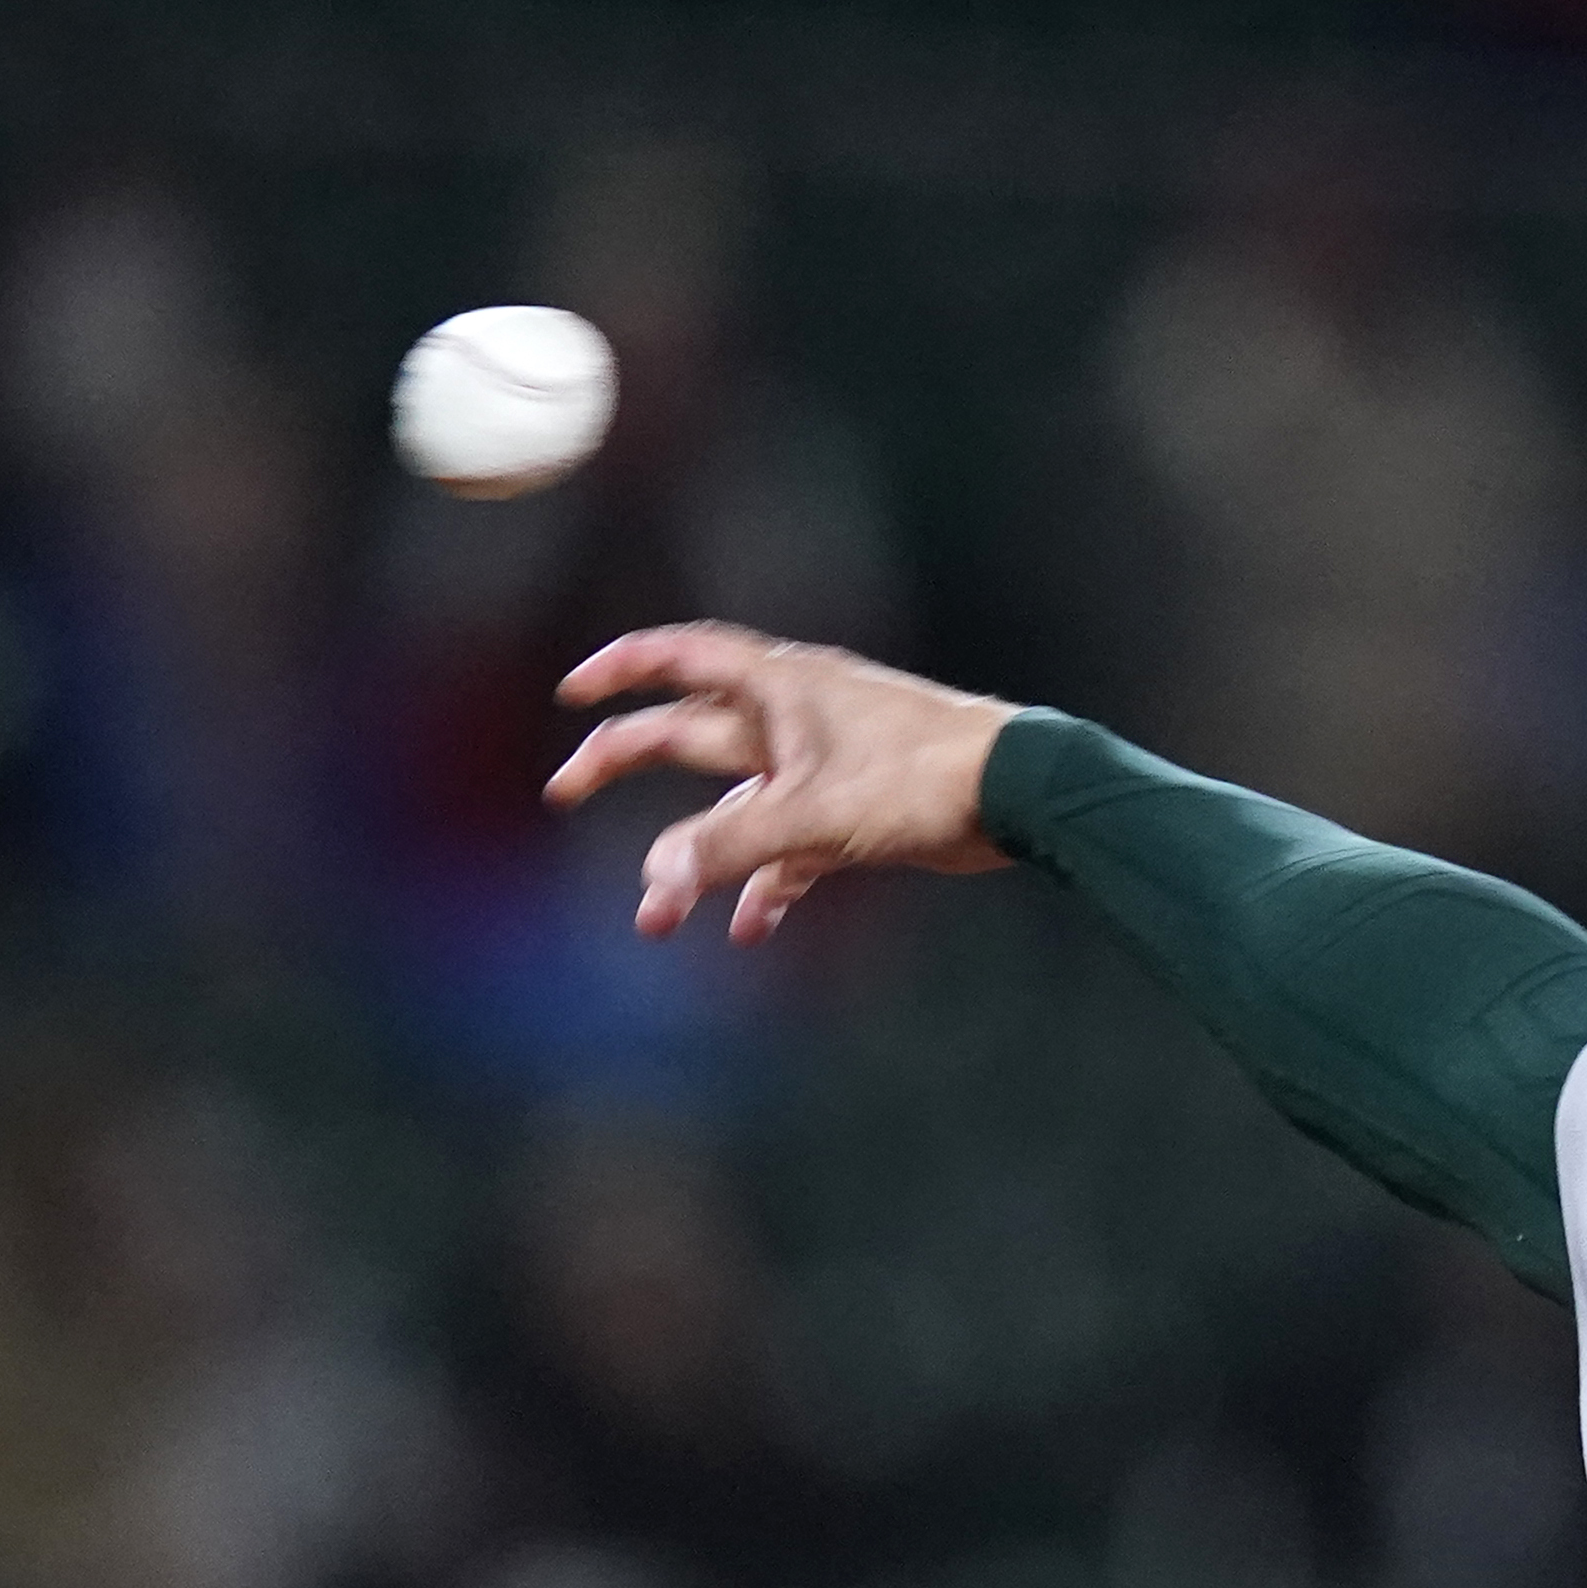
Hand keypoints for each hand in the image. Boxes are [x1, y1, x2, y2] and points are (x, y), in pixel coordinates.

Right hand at [548, 623, 1020, 944]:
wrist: (1022, 794)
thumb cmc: (925, 778)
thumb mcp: (817, 814)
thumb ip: (734, 847)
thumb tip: (660, 880)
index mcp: (780, 687)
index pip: (681, 658)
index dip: (622, 669)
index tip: (571, 692)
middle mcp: (795, 717)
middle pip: (689, 734)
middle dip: (625, 760)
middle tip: (564, 789)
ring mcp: (825, 765)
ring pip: (738, 809)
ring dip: (698, 857)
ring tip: (658, 913)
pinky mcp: (856, 812)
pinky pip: (792, 851)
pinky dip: (767, 887)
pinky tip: (746, 929)